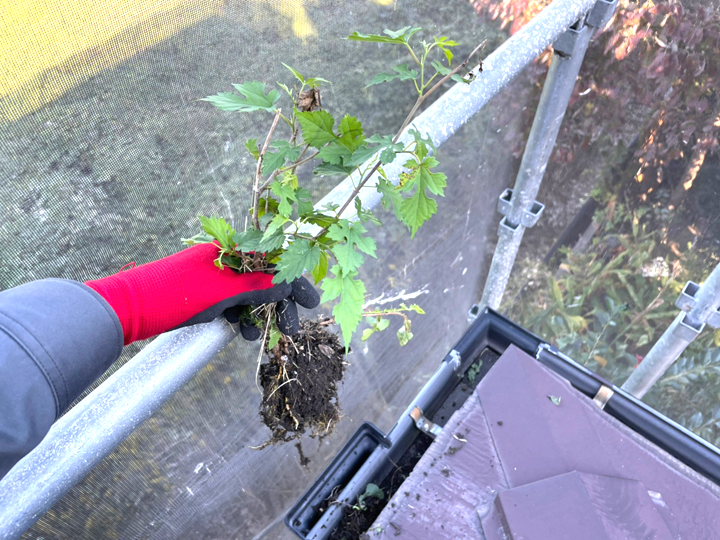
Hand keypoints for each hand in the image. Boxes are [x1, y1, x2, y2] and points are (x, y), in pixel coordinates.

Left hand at [85, 243, 319, 344]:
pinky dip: (241, 318)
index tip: (311, 302)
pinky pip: (231, 305)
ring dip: (262, 314)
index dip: (294, 281)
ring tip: (273, 336)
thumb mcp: (224, 292)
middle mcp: (223, 261)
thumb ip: (259, 287)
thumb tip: (290, 284)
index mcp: (229, 251)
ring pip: (247, 295)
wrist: (128, 308)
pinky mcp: (201, 297)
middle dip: (281, 304)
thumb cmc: (176, 294)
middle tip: (294, 328)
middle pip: (262, 280)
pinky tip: (246, 334)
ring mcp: (211, 279)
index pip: (273, 261)